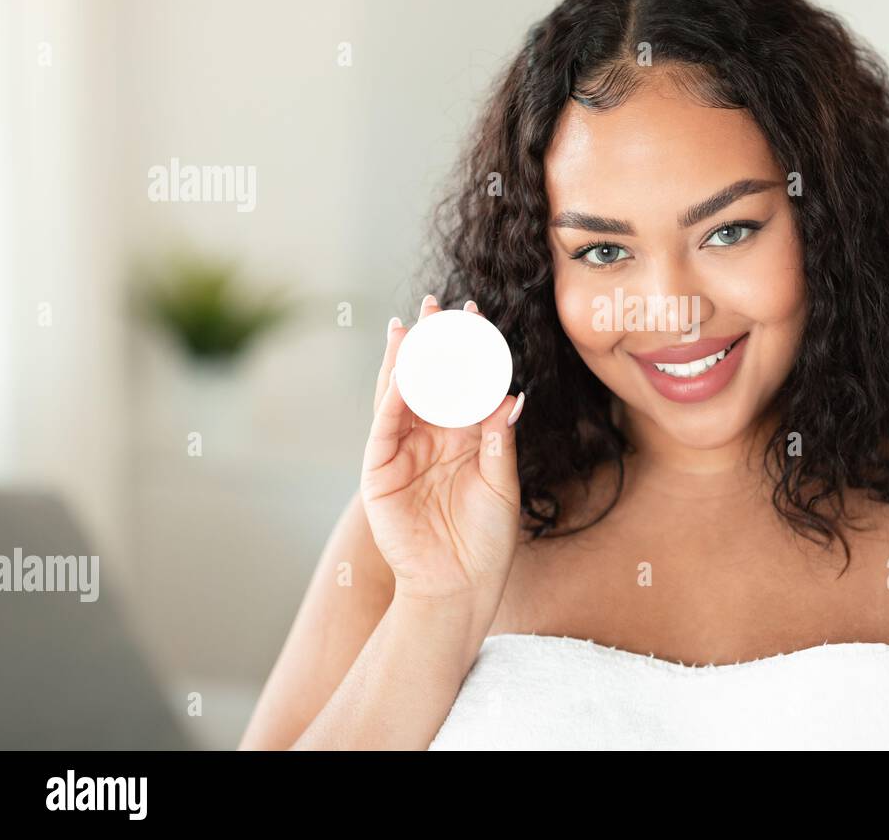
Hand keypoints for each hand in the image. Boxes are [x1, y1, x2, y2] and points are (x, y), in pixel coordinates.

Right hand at [360, 295, 524, 604]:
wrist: (458, 586)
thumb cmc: (486, 540)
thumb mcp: (501, 483)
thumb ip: (499, 439)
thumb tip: (510, 393)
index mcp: (463, 438)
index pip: (464, 383)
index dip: (469, 350)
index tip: (478, 312)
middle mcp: (431, 437)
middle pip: (431, 379)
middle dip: (434, 342)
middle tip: (439, 302)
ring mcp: (402, 451)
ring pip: (403, 393)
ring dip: (408, 358)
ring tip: (414, 323)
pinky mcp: (379, 470)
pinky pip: (385, 423)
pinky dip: (392, 393)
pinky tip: (402, 367)